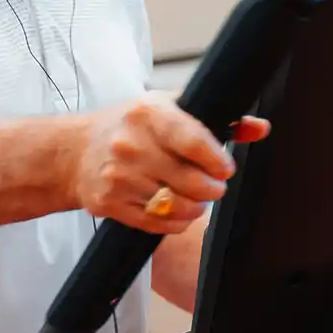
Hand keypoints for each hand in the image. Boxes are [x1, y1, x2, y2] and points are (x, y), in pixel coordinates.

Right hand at [73, 93, 268, 233]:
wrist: (73, 152)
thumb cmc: (128, 128)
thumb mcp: (168, 109)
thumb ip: (219, 118)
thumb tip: (259, 127)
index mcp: (148, 114)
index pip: (193, 140)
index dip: (217, 159)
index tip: (225, 167)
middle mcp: (131, 144)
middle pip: (190, 180)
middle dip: (211, 188)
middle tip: (214, 186)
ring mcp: (119, 176)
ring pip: (175, 205)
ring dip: (194, 207)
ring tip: (196, 199)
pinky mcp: (110, 203)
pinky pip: (157, 223)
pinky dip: (175, 222)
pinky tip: (176, 211)